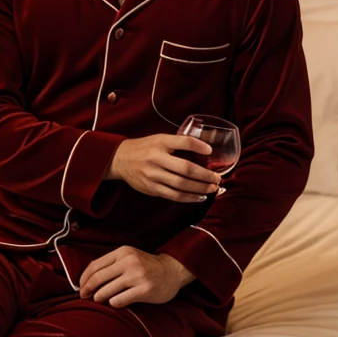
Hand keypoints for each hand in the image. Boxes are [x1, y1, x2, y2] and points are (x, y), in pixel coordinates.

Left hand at [79, 246, 194, 307]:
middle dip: (87, 289)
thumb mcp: (129, 257)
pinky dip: (113, 303)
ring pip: (106, 291)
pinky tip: (115, 302)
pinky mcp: (144, 290)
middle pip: (97, 278)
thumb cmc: (147, 266)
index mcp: (122, 252)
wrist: (172, 271)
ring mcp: (137, 276)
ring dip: (99, 297)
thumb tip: (88, 279)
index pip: (94, 265)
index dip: (84, 278)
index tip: (80, 286)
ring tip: (99, 299)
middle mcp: (129, 262)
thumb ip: (112, 264)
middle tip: (84, 296)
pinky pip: (119, 300)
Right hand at [105, 134, 219, 202]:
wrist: (120, 159)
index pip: (183, 142)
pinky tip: (199, 197)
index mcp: (160, 143)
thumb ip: (179, 143)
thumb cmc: (145, 148)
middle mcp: (156, 159)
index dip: (198, 146)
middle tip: (217, 178)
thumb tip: (205, 148)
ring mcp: (153, 176)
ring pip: (181, 185)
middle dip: (205, 176)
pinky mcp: (151, 189)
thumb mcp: (161, 138)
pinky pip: (173, 195)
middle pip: (185, 169)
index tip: (210, 151)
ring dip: (199, 189)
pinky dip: (188, 197)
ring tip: (211, 189)